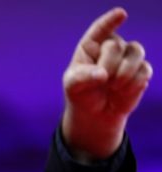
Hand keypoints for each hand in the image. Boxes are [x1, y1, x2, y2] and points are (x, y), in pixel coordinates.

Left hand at [62, 7, 152, 160]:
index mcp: (91, 45)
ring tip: (113, 87)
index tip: (121, 14)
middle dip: (108, 66)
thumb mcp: (72, 86)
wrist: (95, 112)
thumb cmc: (81, 94)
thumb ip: (82, 78)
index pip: (101, 28)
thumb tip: (102, 74)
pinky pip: (145, 70)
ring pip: (136, 53)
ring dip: (124, 73)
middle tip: (102, 81)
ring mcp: (128, 56)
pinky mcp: (141, 70)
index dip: (111, 20)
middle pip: (116, 46)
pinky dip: (133, 84)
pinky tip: (122, 92)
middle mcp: (111, 46)